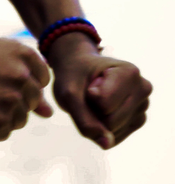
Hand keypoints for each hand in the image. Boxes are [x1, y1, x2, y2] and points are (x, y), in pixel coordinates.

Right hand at [0, 38, 52, 140]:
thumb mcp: (0, 59)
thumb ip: (29, 81)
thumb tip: (49, 112)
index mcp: (23, 54)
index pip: (42, 80)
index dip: (22, 81)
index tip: (2, 75)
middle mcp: (21, 77)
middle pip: (33, 101)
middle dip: (14, 98)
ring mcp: (10, 101)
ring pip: (21, 119)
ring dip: (4, 114)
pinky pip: (5, 131)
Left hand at [48, 33, 151, 149]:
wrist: (78, 67)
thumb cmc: (74, 75)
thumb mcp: (68, 94)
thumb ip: (84, 120)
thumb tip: (107, 144)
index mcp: (130, 72)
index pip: (104, 105)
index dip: (88, 97)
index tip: (88, 81)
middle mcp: (142, 89)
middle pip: (111, 121)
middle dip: (93, 111)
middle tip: (90, 91)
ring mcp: (142, 107)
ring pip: (113, 132)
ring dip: (97, 119)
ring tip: (97, 98)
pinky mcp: (137, 121)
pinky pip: (114, 138)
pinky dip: (102, 127)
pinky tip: (102, 108)